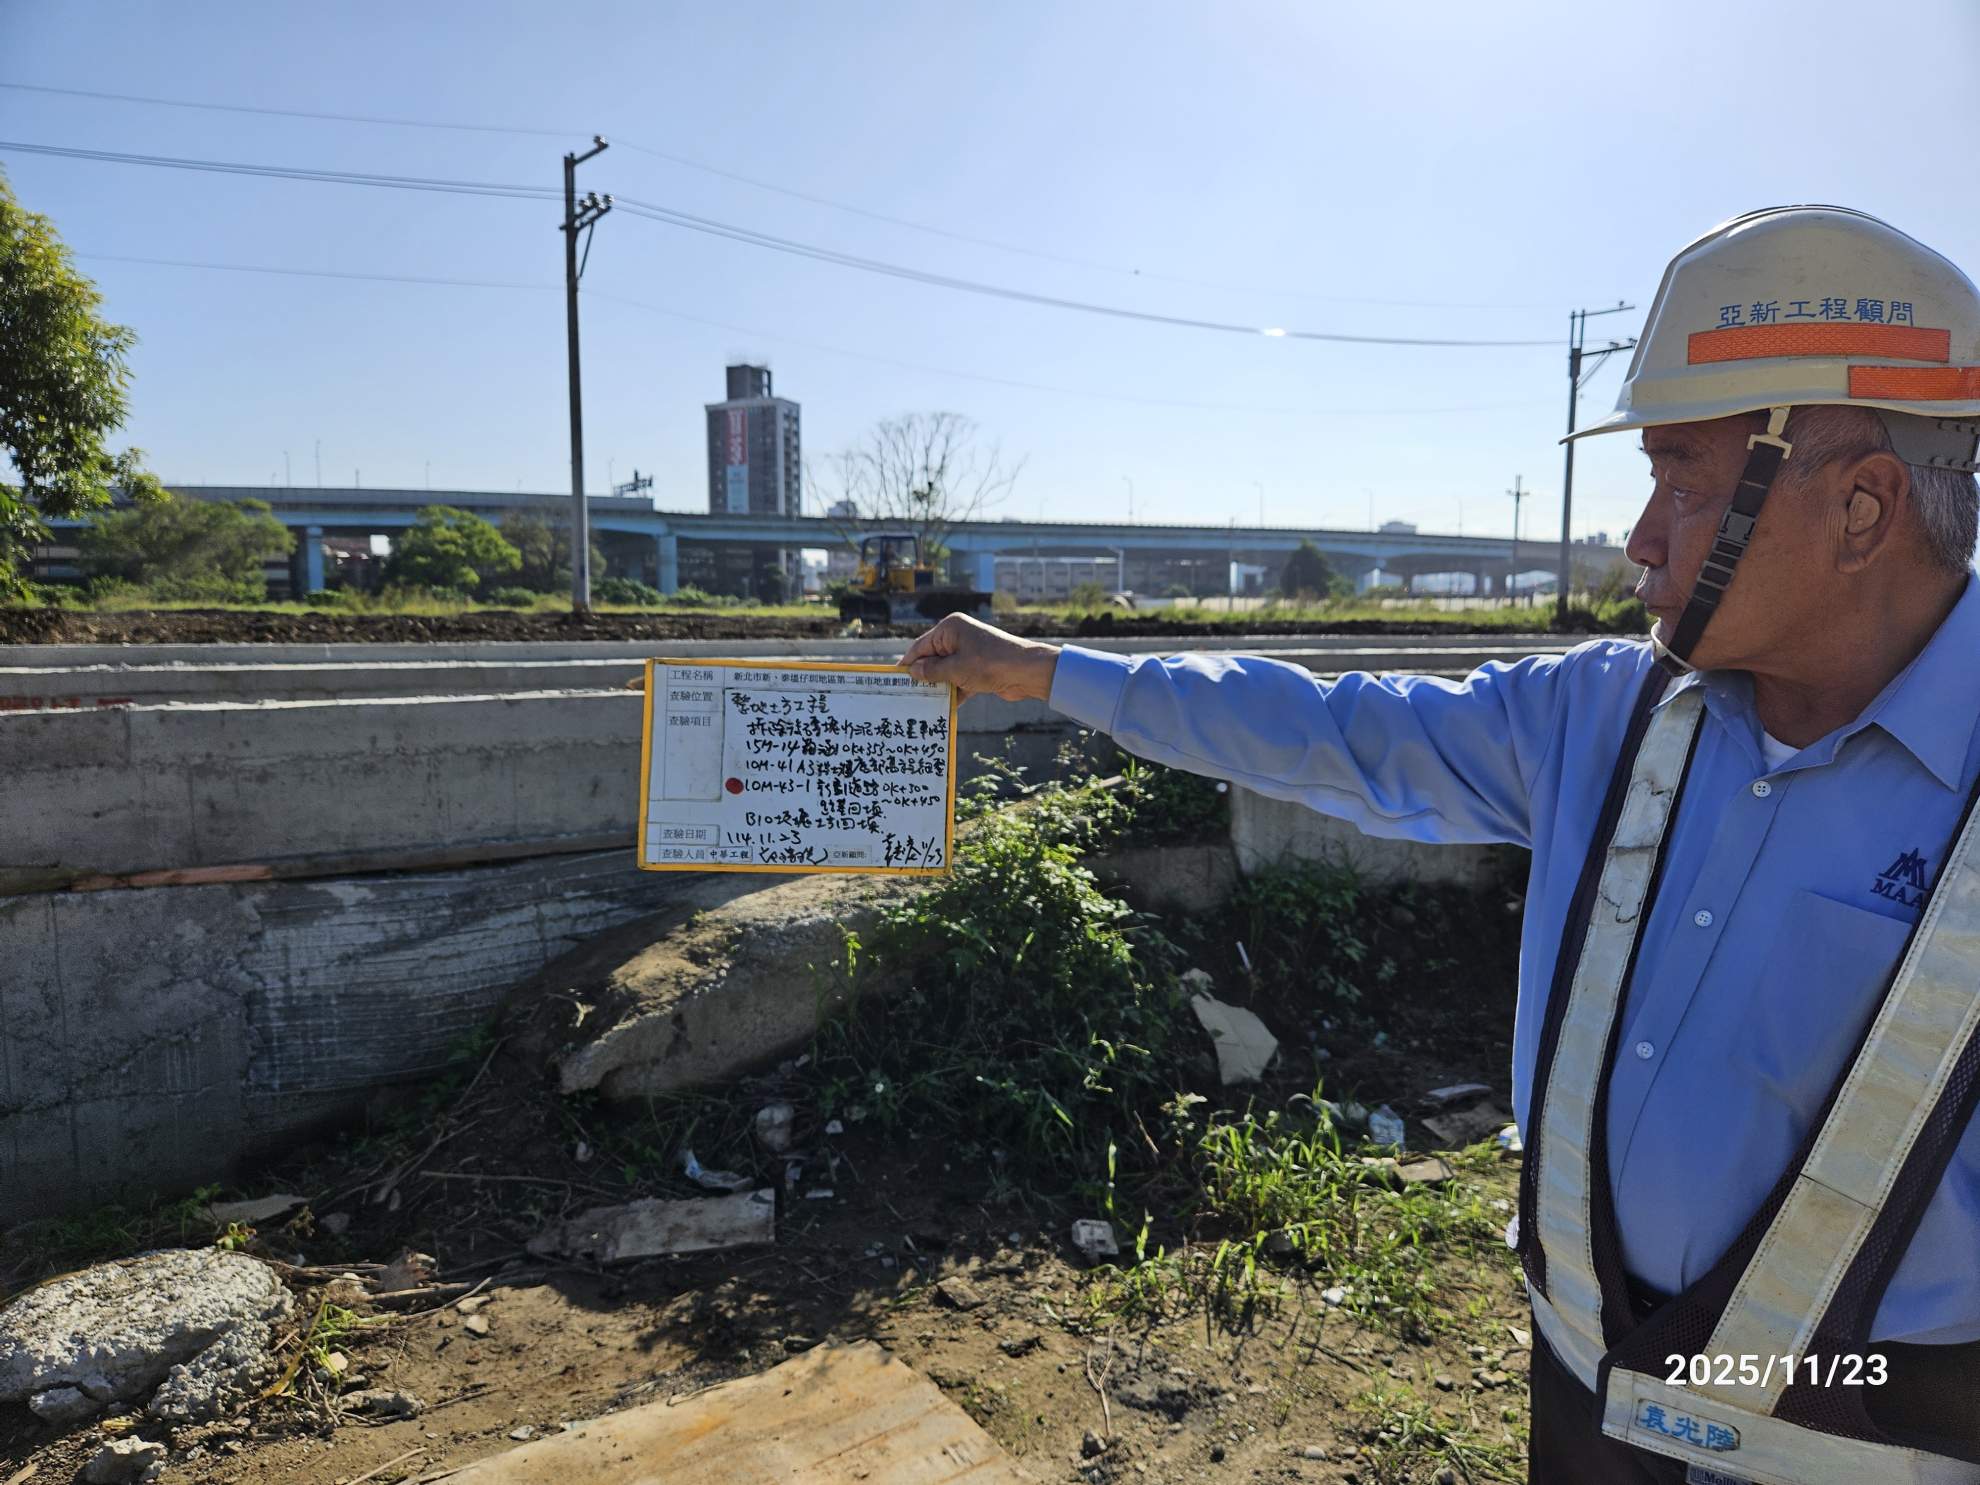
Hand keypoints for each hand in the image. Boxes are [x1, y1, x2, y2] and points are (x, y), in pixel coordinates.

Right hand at [898, 614, 1060, 701]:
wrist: (1027, 672)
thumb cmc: (991, 663)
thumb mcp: (956, 669)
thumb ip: (932, 671)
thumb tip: (914, 672)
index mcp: (950, 628)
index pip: (921, 646)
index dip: (908, 663)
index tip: (894, 679)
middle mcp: (958, 638)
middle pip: (932, 659)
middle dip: (923, 677)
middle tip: (906, 695)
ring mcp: (969, 653)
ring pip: (945, 672)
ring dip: (938, 688)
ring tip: (921, 705)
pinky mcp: (978, 669)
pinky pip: (958, 680)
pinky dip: (953, 692)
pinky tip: (943, 709)